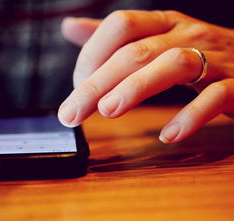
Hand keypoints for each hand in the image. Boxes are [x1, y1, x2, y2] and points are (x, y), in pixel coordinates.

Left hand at [58, 10, 233, 143]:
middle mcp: (187, 35)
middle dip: (98, 83)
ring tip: (107, 112)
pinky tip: (167, 135)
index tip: (75, 86)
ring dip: (136, 89)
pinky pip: (214, 96)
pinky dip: (190, 115)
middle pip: (136, 52)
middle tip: (71, 113)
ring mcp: (214, 59)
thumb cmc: (197, 54)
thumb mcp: (154, 37)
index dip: (92, 54)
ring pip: (172, 65)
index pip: (120, 25)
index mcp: (163, 24)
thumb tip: (68, 26)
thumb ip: (111, 37)